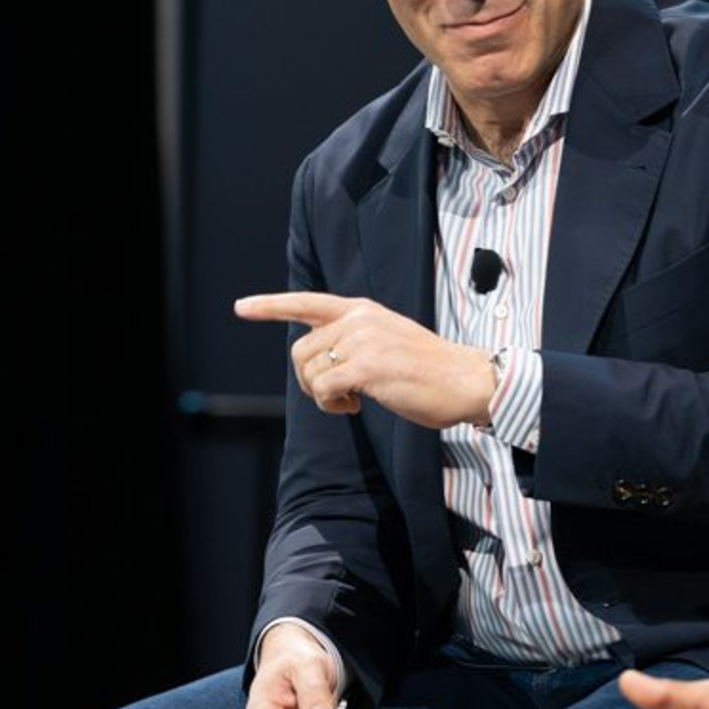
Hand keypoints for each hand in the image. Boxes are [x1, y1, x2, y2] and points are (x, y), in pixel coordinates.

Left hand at [236, 291, 495, 428]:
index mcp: (363, 310)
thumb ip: (356, 339)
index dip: (271, 305)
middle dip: (309, 380)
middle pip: (300, 351)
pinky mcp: (366, 367)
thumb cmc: (430, 370)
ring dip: (321, 395)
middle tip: (337, 396)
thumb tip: (322, 361)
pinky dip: (332, 405)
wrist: (466, 380)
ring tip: (350, 401)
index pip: (308, 302)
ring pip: (308, 371)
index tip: (242, 307)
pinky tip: (355, 406)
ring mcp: (362, 341)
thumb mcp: (389, 339)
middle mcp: (359, 319)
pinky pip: (323, 389)